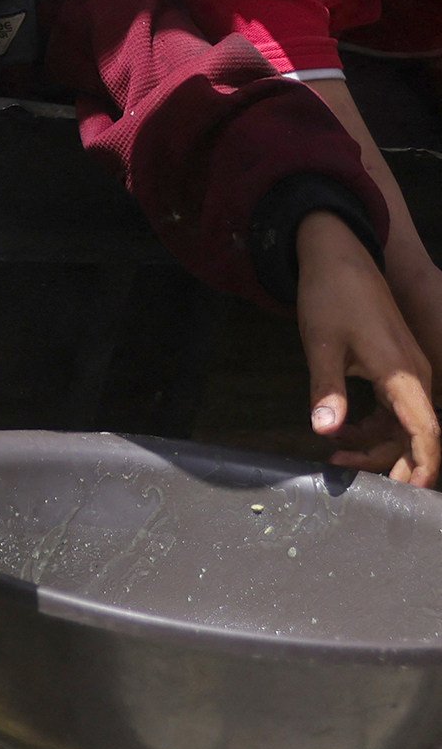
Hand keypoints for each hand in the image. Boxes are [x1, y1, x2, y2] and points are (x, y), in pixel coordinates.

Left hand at [298, 212, 439, 487]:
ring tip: (335, 456)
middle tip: (346, 474)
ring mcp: (408, 373)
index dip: (422, 465)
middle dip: (390, 463)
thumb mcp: (321, 344)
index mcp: (402, 374)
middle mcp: (415, 376)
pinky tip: (341, 433)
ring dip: (376, 445)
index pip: (426, 431)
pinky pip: (394, 410)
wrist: (338, 256)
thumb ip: (327, 389)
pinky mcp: (395, 369)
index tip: (408, 492)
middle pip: (416, 435)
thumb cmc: (330, 297)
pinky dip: (372, 426)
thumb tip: (326, 430)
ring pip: (404, 425)